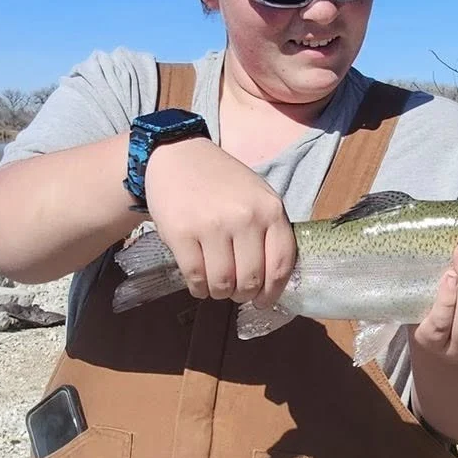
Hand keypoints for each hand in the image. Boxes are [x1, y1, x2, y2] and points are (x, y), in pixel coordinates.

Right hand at [141, 138, 296, 307]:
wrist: (176, 156)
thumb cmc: (221, 180)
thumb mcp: (256, 196)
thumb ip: (268, 230)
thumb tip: (271, 280)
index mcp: (270, 209)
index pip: (280, 264)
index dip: (272, 292)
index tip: (263, 301)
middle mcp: (245, 217)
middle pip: (250, 279)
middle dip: (242, 294)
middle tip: (235, 292)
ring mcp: (212, 226)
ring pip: (222, 283)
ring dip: (220, 293)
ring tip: (217, 287)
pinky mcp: (182, 233)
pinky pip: (195, 277)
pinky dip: (198, 288)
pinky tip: (199, 283)